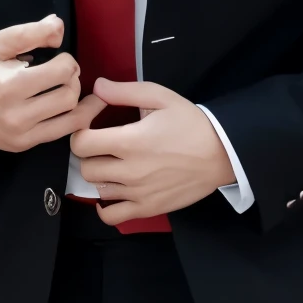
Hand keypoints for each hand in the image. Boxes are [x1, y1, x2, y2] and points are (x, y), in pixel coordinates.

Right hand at [0, 15, 104, 151]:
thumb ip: (28, 33)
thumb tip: (58, 27)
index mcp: (6, 86)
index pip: (59, 72)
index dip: (66, 60)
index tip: (58, 58)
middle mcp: (14, 114)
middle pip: (68, 94)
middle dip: (73, 77)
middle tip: (64, 72)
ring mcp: (21, 133)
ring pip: (73, 115)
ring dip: (77, 95)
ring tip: (67, 85)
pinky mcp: (26, 144)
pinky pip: (68, 131)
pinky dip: (82, 116)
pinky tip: (86, 106)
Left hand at [70, 79, 234, 225]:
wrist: (222, 153)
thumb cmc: (191, 123)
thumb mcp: (160, 97)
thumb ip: (125, 92)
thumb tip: (97, 86)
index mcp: (129, 141)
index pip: (81, 142)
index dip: (80, 129)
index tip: (91, 124)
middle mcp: (130, 171)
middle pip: (85, 167)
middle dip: (89, 153)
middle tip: (103, 143)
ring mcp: (138, 193)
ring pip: (97, 190)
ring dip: (100, 176)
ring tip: (113, 164)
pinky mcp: (148, 208)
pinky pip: (112, 216)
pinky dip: (105, 207)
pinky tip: (112, 191)